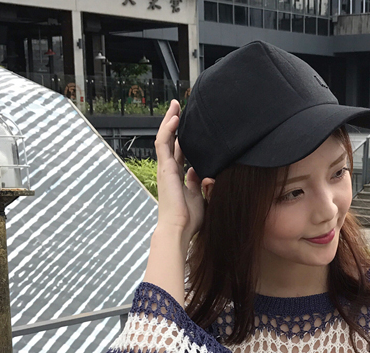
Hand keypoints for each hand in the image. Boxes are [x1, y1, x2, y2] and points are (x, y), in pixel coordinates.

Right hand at [153, 99, 204, 240]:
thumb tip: (206, 174)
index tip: (193, 129)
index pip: (180, 154)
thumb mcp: (202, 199)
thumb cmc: (190, 221)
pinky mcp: (164, 168)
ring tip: (175, 106)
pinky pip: (163, 144)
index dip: (184, 140)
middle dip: (174, 125)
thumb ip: (203, 185)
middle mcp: (170, 171)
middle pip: (170, 142)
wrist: (179, 229)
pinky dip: (168, 130)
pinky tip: (174, 118)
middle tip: (179, 109)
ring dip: (169, 121)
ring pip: (164, 139)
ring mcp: (165, 169)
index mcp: (179, 178)